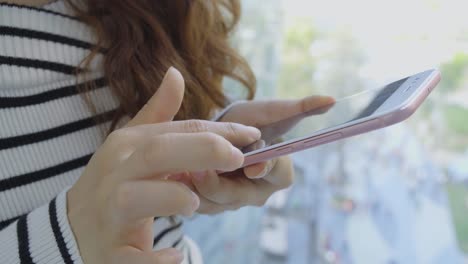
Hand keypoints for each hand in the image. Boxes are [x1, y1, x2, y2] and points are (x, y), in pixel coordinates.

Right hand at [66, 68, 259, 263]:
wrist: (74, 227)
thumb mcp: (133, 142)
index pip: (177, 130)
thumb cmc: (115, 181)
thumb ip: (158, 112)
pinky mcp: (110, 250)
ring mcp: (109, 211)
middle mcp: (116, 173)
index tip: (252, 134)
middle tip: (239, 157)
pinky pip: (132, 256)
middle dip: (201, 151)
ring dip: (172, 196)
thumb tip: (176, 73)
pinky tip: (174, 257)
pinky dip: (154, 258)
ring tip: (195, 202)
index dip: (217, 131)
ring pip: (137, 197)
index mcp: (127, 145)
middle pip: (158, 152)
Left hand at [169, 96, 333, 213]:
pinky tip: (175, 177)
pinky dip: (186, 192)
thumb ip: (298, 107)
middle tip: (201, 169)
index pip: (280, 174)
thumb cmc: (245, 122)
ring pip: (216, 204)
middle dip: (221, 183)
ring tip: (182, 171)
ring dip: (199, 189)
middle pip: (242, 196)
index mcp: (277, 170)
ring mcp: (233, 200)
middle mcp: (256, 191)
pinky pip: (198, 205)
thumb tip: (331, 99)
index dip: (269, 169)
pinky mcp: (210, 204)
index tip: (252, 164)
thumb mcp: (268, 111)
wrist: (215, 134)